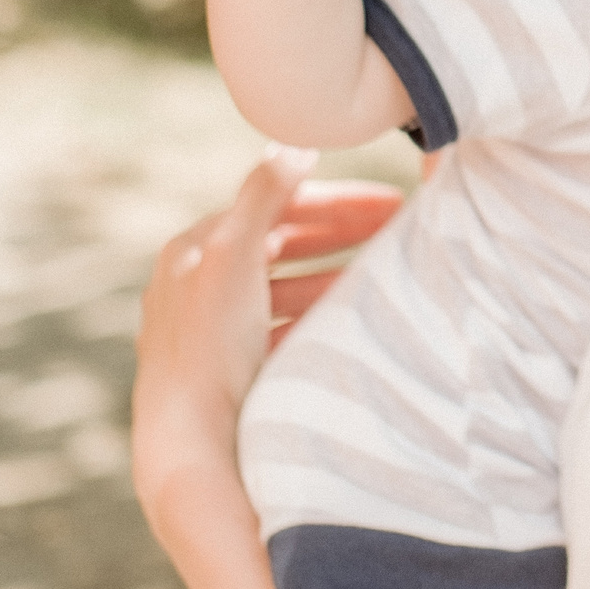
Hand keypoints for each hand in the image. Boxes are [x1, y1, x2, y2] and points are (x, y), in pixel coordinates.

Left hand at [134, 148, 396, 588]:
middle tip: (400, 231)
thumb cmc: (210, 347)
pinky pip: (283, 330)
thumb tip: (292, 141)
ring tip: (384, 279)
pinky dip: (319, 319)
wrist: (189, 447)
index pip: (275, 206)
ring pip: (285, 289)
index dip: (336, 200)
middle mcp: (197, 285)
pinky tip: (352, 324)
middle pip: (282, 244)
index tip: (392, 201)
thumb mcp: (236, 256)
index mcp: (193, 249)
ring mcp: (213, 331)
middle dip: (342, 234)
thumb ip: (265, 194)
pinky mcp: (230, 371)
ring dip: (335, 277)